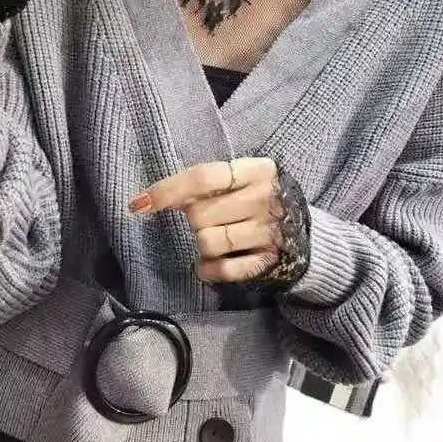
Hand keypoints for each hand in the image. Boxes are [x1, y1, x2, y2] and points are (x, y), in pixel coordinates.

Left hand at [128, 157, 285, 283]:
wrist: (303, 232)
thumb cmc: (256, 200)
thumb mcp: (240, 180)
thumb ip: (206, 184)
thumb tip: (154, 198)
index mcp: (257, 170)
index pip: (203, 177)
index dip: (167, 190)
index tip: (138, 204)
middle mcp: (265, 199)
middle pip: (199, 214)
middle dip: (193, 219)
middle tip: (207, 219)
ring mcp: (268, 232)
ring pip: (208, 242)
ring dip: (202, 244)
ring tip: (215, 238)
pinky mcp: (268, 261)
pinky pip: (221, 270)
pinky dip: (207, 269)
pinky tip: (210, 264)